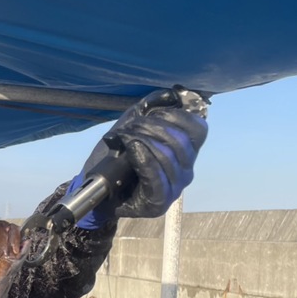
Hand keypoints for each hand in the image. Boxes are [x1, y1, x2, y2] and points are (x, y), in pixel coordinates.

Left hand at [71, 92, 207, 225]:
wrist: (98, 186)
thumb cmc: (118, 156)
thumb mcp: (132, 125)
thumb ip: (150, 108)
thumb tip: (168, 94)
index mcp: (186, 152)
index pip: (198, 130)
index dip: (177, 116)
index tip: (151, 114)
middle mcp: (186, 171)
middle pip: (181, 142)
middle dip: (152, 128)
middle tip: (130, 128)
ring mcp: (174, 189)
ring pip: (168, 158)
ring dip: (142, 141)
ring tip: (124, 139)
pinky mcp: (159, 202)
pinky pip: (156, 177)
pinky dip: (143, 158)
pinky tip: (131, 150)